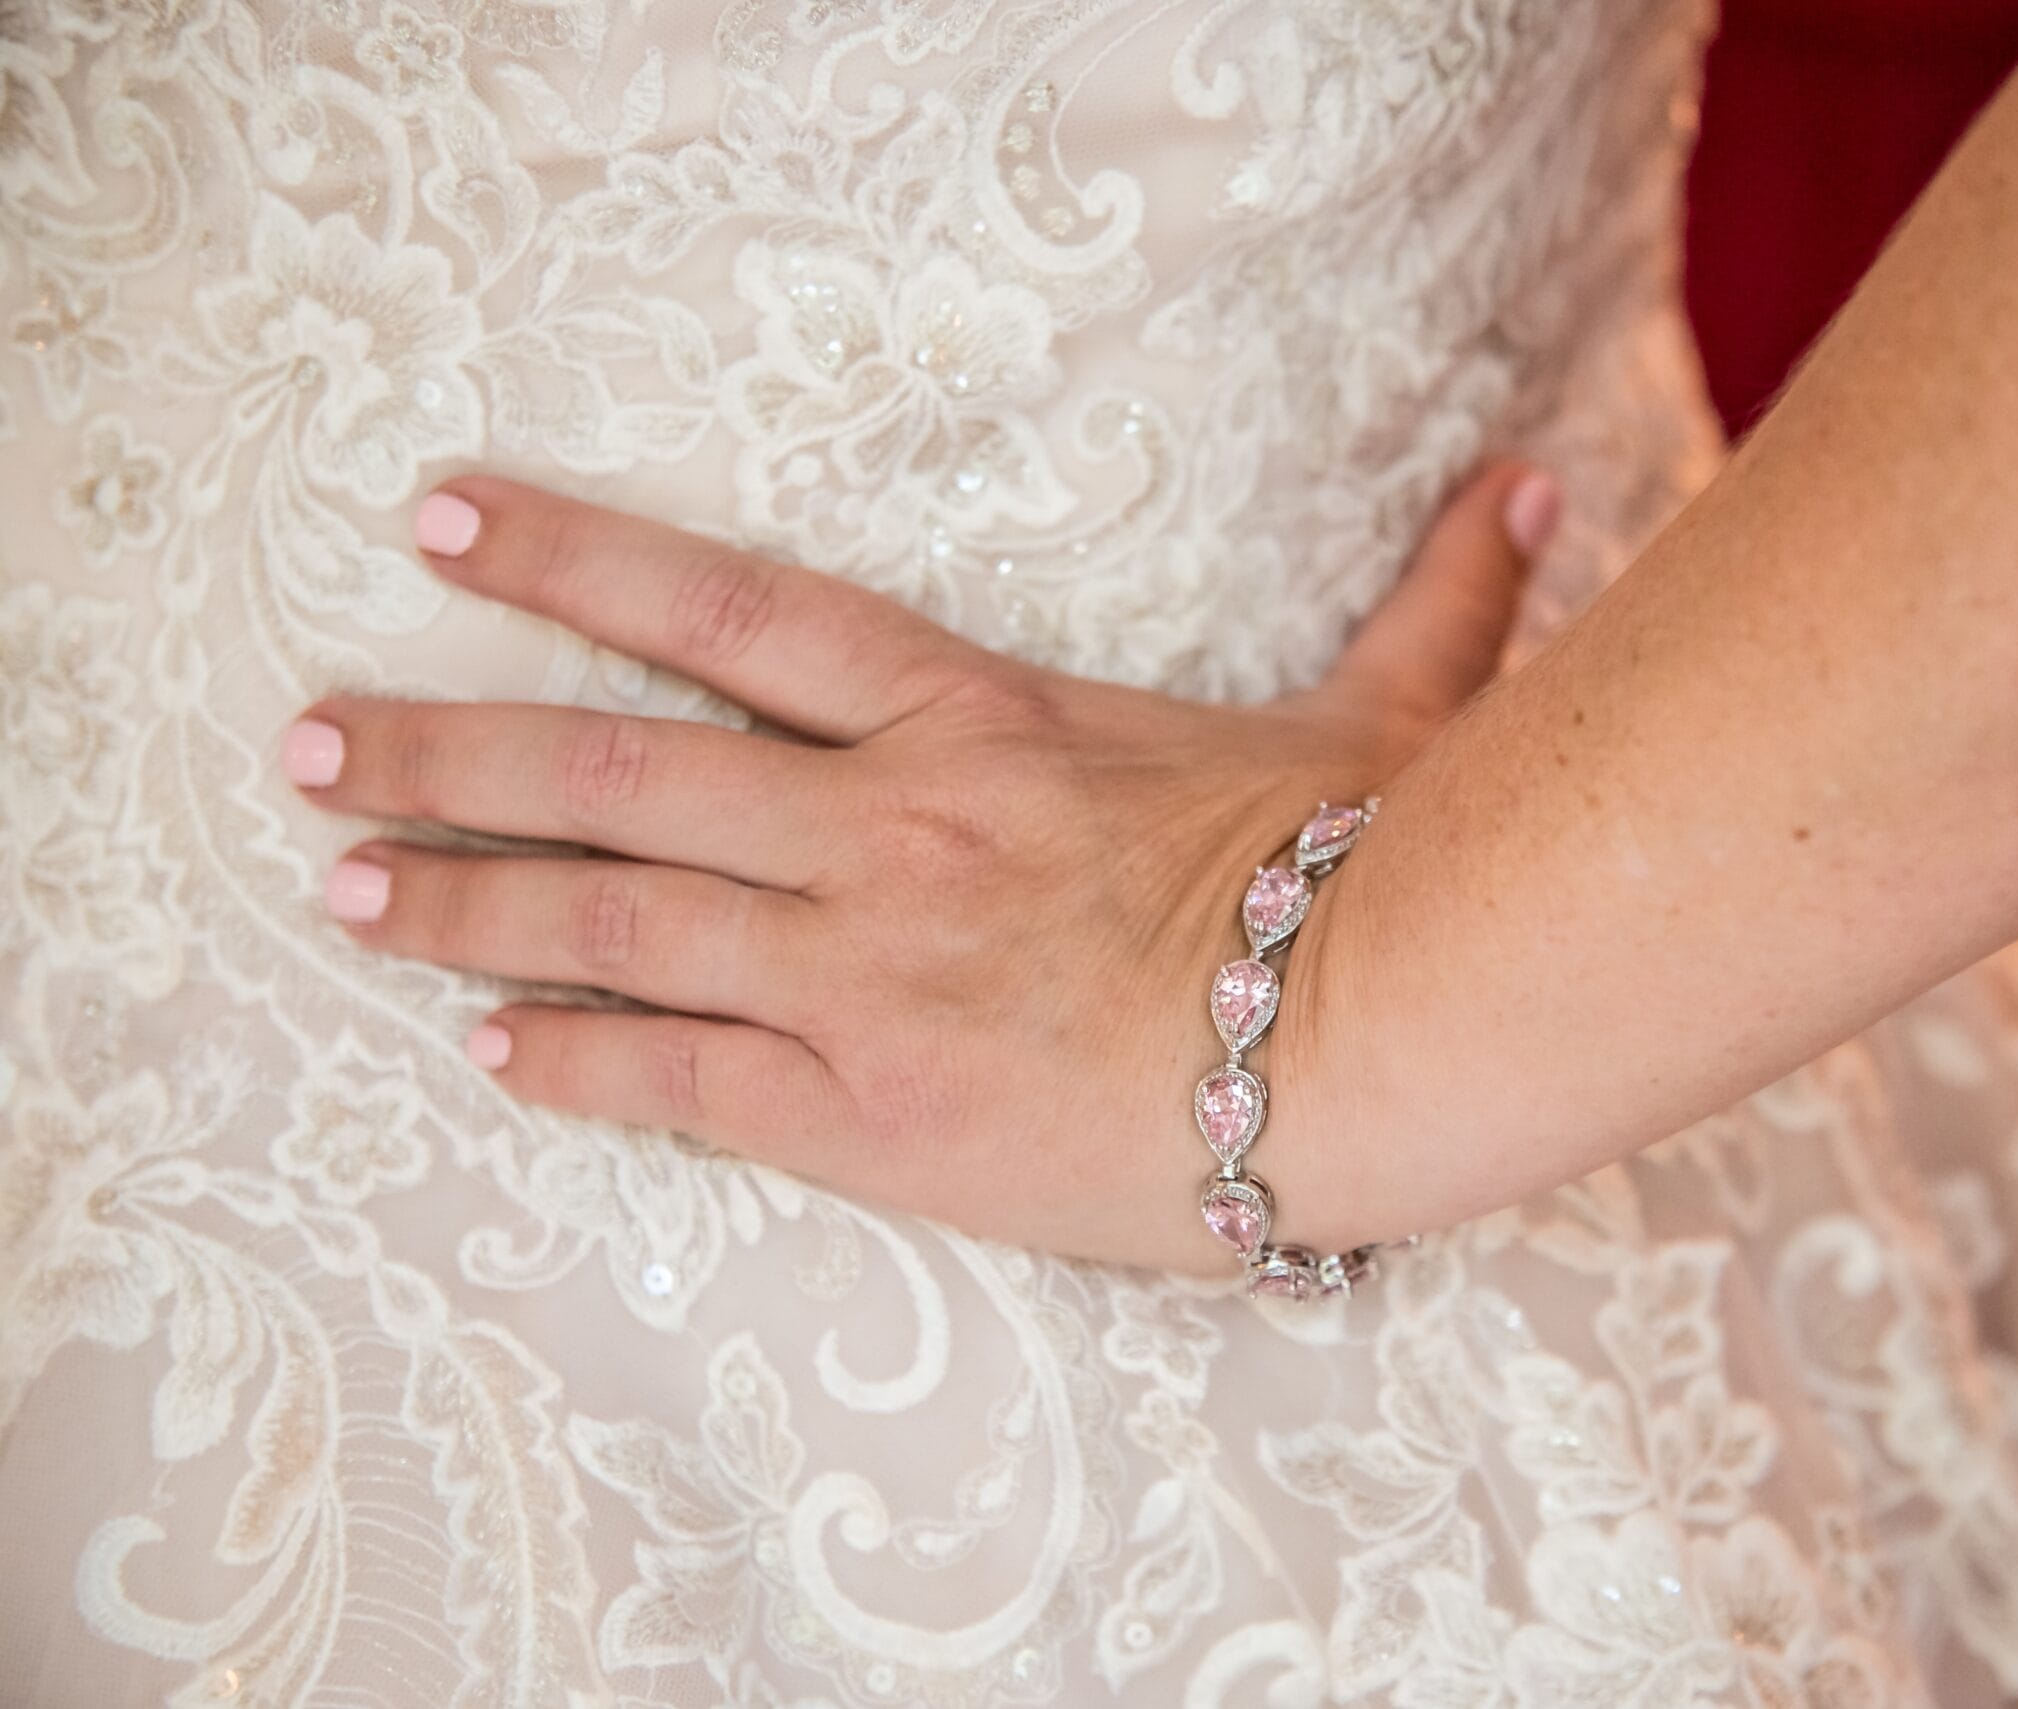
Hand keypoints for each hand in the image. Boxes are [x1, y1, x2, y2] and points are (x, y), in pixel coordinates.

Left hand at [287, 463, 1560, 1273]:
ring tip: (340, 890)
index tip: (440, 525)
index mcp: (980, 722)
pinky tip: (483, 1052)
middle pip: (619, 770)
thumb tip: (1533, 491)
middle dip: (446, 749)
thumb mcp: (1391, 722)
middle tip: (304, 740)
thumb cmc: (1377, 877)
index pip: (734, 615)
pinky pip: (682, 1082)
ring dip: (460, 900)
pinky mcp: (874, 1110)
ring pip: (613, 920)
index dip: (572, 561)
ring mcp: (865, 968)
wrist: (1379, 1042)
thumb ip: (1433, 602)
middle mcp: (888, 829)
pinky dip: (572, 1064)